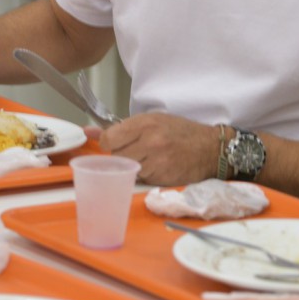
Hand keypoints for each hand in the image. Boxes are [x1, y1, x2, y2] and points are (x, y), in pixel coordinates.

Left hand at [97, 112, 220, 184]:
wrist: (211, 149)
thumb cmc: (181, 132)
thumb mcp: (154, 120)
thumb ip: (122, 127)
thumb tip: (88, 132)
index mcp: (145, 123)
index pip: (108, 139)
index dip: (109, 143)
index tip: (116, 143)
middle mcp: (149, 140)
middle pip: (115, 156)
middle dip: (121, 155)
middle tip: (135, 151)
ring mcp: (156, 160)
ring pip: (126, 169)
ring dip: (132, 167)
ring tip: (148, 159)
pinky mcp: (161, 177)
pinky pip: (141, 179)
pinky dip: (144, 175)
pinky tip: (156, 167)